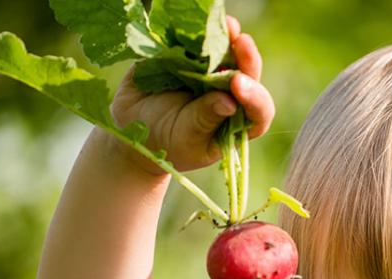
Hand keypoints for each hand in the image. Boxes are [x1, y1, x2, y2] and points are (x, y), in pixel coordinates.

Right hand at [107, 15, 274, 174]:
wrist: (133, 130)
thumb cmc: (166, 143)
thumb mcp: (186, 138)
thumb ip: (205, 119)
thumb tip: (228, 103)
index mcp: (238, 121)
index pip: (259, 110)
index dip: (255, 97)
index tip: (238, 85)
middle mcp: (230, 93)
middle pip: (247, 73)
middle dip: (246, 57)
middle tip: (241, 42)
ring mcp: (210, 72)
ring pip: (226, 52)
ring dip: (227, 36)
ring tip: (227, 25)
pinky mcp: (189, 56)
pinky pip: (196, 41)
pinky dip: (198, 30)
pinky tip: (198, 23)